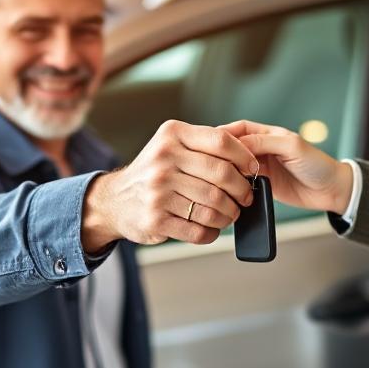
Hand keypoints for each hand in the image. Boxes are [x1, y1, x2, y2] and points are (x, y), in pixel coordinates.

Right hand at [81, 120, 256, 249]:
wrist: (115, 200)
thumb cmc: (154, 172)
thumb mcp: (172, 145)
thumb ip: (205, 144)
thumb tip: (250, 150)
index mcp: (172, 135)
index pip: (221, 141)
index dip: (245, 157)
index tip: (253, 169)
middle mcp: (163, 159)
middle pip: (222, 175)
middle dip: (242, 190)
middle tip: (246, 198)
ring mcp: (158, 190)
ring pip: (214, 206)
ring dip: (229, 214)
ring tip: (231, 214)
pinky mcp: (156, 219)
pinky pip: (199, 230)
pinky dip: (212, 232)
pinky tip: (212, 228)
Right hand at [219, 120, 352, 213]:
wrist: (330, 191)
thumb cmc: (317, 165)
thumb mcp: (292, 147)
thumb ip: (265, 142)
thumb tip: (237, 144)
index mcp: (268, 134)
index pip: (239, 129)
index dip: (224, 134)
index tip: (211, 143)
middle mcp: (262, 149)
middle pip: (233, 147)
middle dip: (221, 153)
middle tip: (210, 161)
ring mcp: (261, 167)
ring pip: (235, 165)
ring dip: (226, 170)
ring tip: (217, 176)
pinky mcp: (263, 184)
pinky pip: (242, 182)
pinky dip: (234, 184)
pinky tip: (228, 188)